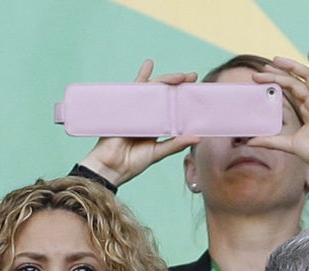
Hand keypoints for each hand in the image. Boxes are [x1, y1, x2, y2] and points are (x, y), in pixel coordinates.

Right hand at [78, 60, 200, 186]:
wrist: (111, 168)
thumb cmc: (131, 163)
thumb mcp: (158, 153)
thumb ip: (176, 144)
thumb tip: (198, 137)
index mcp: (156, 127)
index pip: (172, 109)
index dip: (184, 100)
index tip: (198, 91)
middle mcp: (147, 116)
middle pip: (164, 96)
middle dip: (178, 85)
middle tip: (193, 77)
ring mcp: (136, 110)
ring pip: (153, 90)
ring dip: (167, 80)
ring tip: (180, 76)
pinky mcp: (126, 107)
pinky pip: (134, 89)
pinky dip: (142, 76)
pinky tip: (149, 64)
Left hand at [248, 51, 308, 172]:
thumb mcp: (288, 144)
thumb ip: (270, 140)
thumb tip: (249, 142)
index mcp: (306, 110)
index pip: (289, 91)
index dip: (275, 83)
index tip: (258, 78)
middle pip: (294, 81)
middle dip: (277, 74)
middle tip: (260, 69)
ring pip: (305, 77)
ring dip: (291, 67)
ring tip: (275, 60)